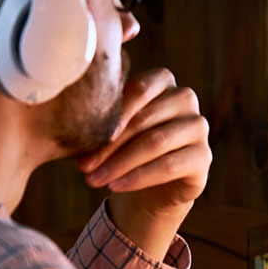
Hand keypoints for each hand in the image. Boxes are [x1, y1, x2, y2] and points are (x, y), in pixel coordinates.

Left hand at [77, 68, 211, 257]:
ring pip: (156, 143)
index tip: (88, 132)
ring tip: (93, 180)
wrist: (151, 183)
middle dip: (110, 144)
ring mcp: (198, 127)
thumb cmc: (124, 146)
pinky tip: (115, 186)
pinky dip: (139, 177)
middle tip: (82, 166)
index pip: (142, 87)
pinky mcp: (204, 157)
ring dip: (120, 163)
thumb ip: (99, 113)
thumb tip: (64, 114)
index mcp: (164, 81)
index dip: (117, 110)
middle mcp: (186, 100)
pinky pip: (169, 166)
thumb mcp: (111, 127)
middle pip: (146, 119)